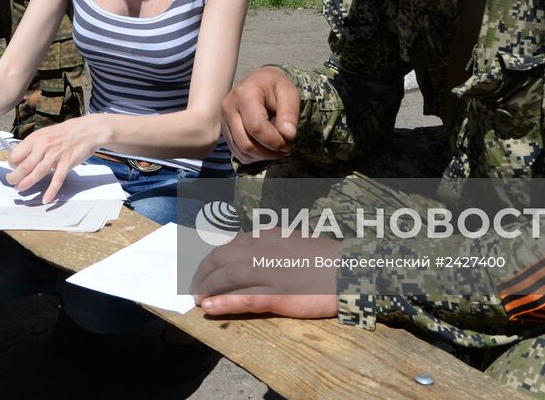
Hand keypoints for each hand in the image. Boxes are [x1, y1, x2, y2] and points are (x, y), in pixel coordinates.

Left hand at [5, 114, 107, 202]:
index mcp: (36, 138)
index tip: (12, 169)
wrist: (86, 130)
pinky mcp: (67, 163)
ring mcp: (55, 155)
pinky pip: (57, 179)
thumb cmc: (64, 133)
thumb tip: (16, 152)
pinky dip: (51, 191)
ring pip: (37, 173)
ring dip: (26, 184)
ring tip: (20, 189)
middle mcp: (44, 146)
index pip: (17, 154)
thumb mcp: (44, 133)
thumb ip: (31, 144)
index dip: (12, 164)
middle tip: (11, 182)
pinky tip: (46, 199)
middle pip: (24, 166)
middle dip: (14, 177)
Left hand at [191, 233, 338, 318]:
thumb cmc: (325, 256)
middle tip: (194, 287)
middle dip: (202, 274)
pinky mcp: (278, 294)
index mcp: (267, 236)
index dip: (211, 260)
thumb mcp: (294, 239)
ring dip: (206, 288)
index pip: (228, 246)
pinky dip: (223, 302)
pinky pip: (243, 297)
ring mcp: (269, 271)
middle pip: (221, 259)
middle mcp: (263, 250)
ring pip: (226, 277)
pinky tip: (209, 307)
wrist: (350, 268)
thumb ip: (272, 242)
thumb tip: (253, 247)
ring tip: (197, 298)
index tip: (203, 270)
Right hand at [221, 66, 300, 162]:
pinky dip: (254, 156)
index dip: (274, 140)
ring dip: (263, 156)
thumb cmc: (276, 86)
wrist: (259, 82)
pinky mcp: (225, 130)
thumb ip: (290, 113)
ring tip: (278, 149)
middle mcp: (229, 107)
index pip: (256, 127)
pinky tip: (267, 148)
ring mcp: (224, 120)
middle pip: (246, 143)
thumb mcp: (289, 93)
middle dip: (269, 152)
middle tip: (286, 148)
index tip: (289, 142)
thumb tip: (288, 135)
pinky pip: (238, 152)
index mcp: (245, 94)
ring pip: (241, 151)